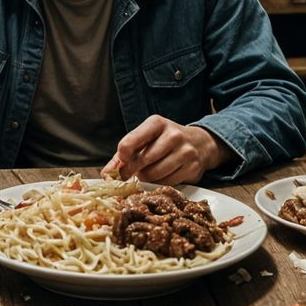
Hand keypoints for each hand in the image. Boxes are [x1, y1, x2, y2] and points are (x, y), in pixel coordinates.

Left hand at [101, 115, 226, 185]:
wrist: (199, 143)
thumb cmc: (164, 141)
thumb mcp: (145, 138)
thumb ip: (123, 155)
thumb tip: (106, 174)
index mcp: (157, 123)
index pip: (130, 142)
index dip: (122, 156)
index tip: (122, 161)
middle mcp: (173, 135)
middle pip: (142, 161)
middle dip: (133, 170)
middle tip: (132, 172)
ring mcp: (185, 151)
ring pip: (154, 174)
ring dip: (147, 178)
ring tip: (148, 172)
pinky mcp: (193, 168)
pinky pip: (167, 183)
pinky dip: (160, 183)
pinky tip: (162, 176)